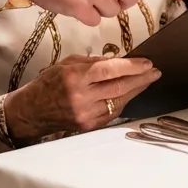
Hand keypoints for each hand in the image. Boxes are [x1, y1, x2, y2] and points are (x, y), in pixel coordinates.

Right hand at [4, 54, 161, 140]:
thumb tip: (118, 61)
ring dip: (136, 91)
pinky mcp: (89, 126)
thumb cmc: (49, 83)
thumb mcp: (68, 63)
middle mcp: (82, 97)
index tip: (147, 63)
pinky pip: (112, 113)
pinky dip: (123, 102)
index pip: (110, 70)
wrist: (33, 110)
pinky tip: (131, 94)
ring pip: (119, 101)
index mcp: (75, 77)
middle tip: (155, 72)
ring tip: (147, 81)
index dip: (132, 66)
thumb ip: (93, 62)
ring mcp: (86, 114)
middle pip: (119, 87)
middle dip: (141, 79)